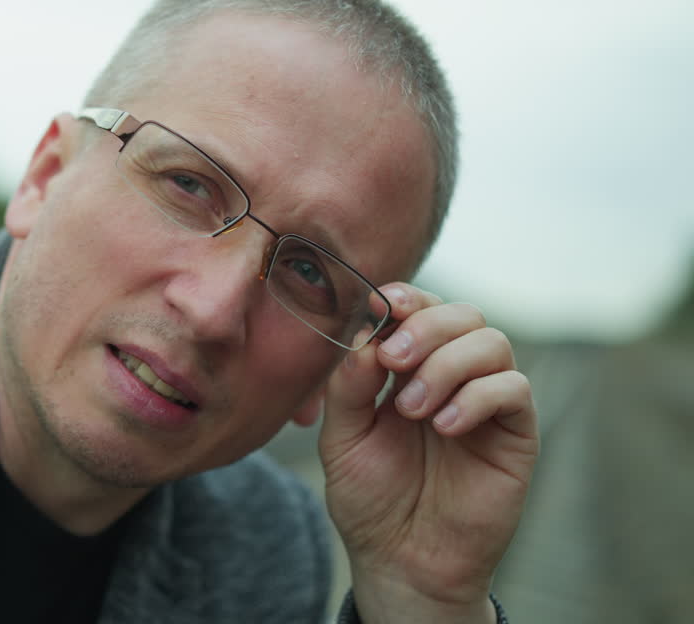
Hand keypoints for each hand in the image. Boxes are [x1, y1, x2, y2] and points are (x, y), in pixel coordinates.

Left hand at [319, 283, 537, 623]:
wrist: (401, 560)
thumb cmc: (370, 498)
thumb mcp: (342, 439)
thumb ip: (349, 386)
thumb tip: (365, 336)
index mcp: (407, 368)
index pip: (418, 309)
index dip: (404, 297)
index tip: (379, 306)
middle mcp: (452, 376)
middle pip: (461, 313)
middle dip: (424, 325)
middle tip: (392, 361)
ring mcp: (486, 401)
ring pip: (491, 342)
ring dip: (446, 364)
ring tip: (412, 410)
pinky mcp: (516, 433)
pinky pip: (514, 389)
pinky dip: (477, 397)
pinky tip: (444, 427)